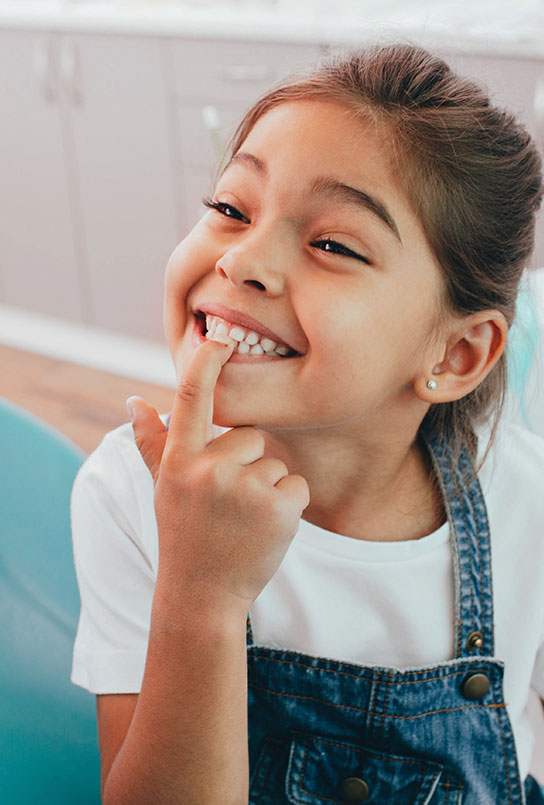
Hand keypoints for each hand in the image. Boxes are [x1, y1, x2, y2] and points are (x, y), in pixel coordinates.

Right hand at [127, 336, 309, 611]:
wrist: (202, 596)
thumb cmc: (183, 535)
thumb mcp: (163, 488)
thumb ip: (152, 443)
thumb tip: (134, 401)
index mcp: (179, 460)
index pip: (191, 397)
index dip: (206, 361)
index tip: (219, 335)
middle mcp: (208, 469)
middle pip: (251, 436)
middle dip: (247, 464)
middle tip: (229, 504)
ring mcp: (244, 488)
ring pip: (275, 463)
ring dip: (267, 489)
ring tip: (243, 521)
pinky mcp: (278, 507)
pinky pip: (297, 485)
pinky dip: (289, 506)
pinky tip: (265, 530)